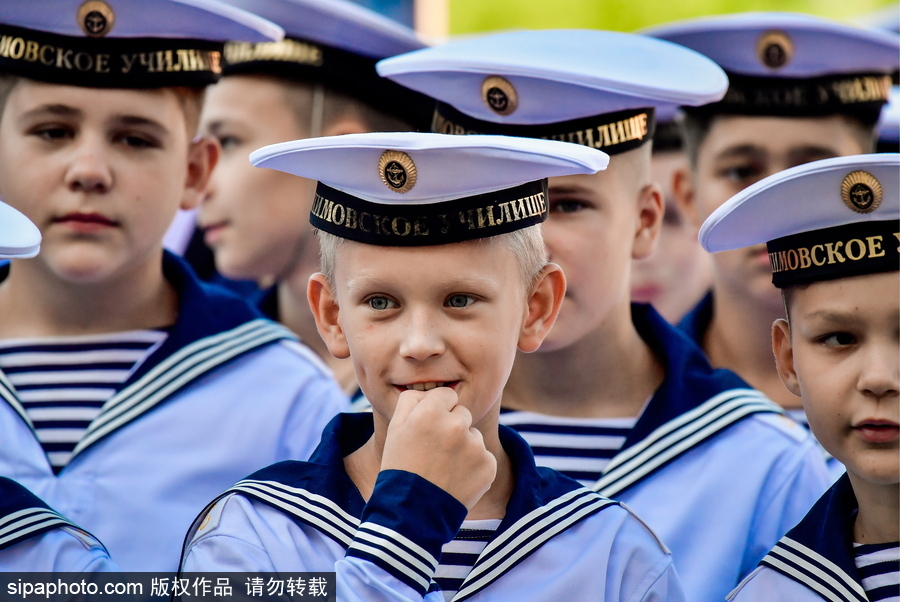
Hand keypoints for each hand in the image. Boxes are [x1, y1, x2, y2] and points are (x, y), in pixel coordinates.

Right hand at [381, 387, 496, 509]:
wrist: (412, 513)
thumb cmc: (400, 467)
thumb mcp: (394, 429)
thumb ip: (411, 400)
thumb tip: (428, 391)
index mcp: (431, 412)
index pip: (447, 395)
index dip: (438, 410)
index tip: (431, 427)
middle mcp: (456, 424)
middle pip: (462, 413)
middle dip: (452, 426)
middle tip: (436, 450)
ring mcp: (475, 446)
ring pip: (473, 436)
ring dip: (464, 446)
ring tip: (444, 467)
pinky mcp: (488, 465)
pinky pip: (483, 456)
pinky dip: (474, 466)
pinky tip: (456, 478)